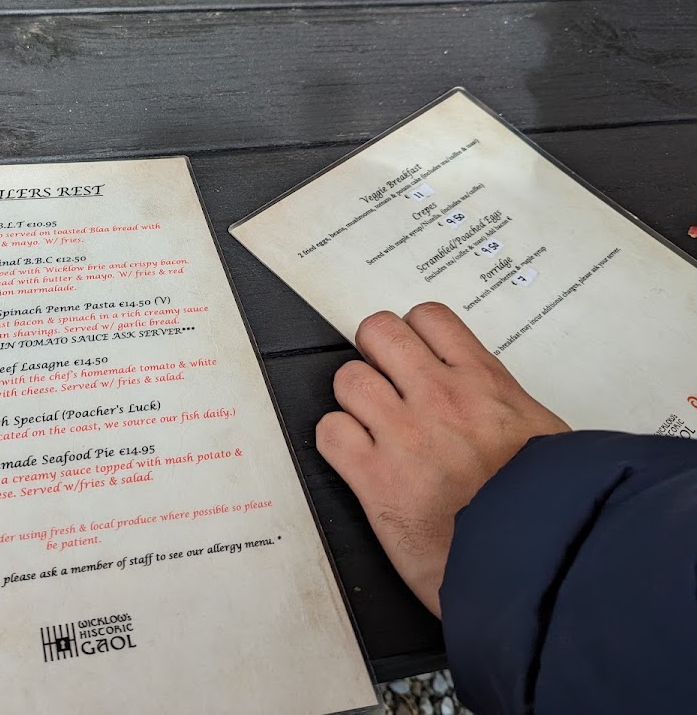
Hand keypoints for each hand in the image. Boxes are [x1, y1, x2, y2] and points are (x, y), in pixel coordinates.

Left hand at [315, 302, 569, 615]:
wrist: (542, 565)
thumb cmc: (553, 509)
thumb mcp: (545, 435)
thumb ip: (503, 405)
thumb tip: (488, 401)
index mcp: (484, 383)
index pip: (429, 318)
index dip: (412, 333)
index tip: (412, 353)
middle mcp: (439, 398)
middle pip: (378, 332)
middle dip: (375, 352)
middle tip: (384, 381)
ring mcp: (404, 435)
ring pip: (348, 378)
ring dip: (354, 400)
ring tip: (371, 425)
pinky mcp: (375, 479)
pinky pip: (330, 433)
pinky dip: (337, 442)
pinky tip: (356, 458)